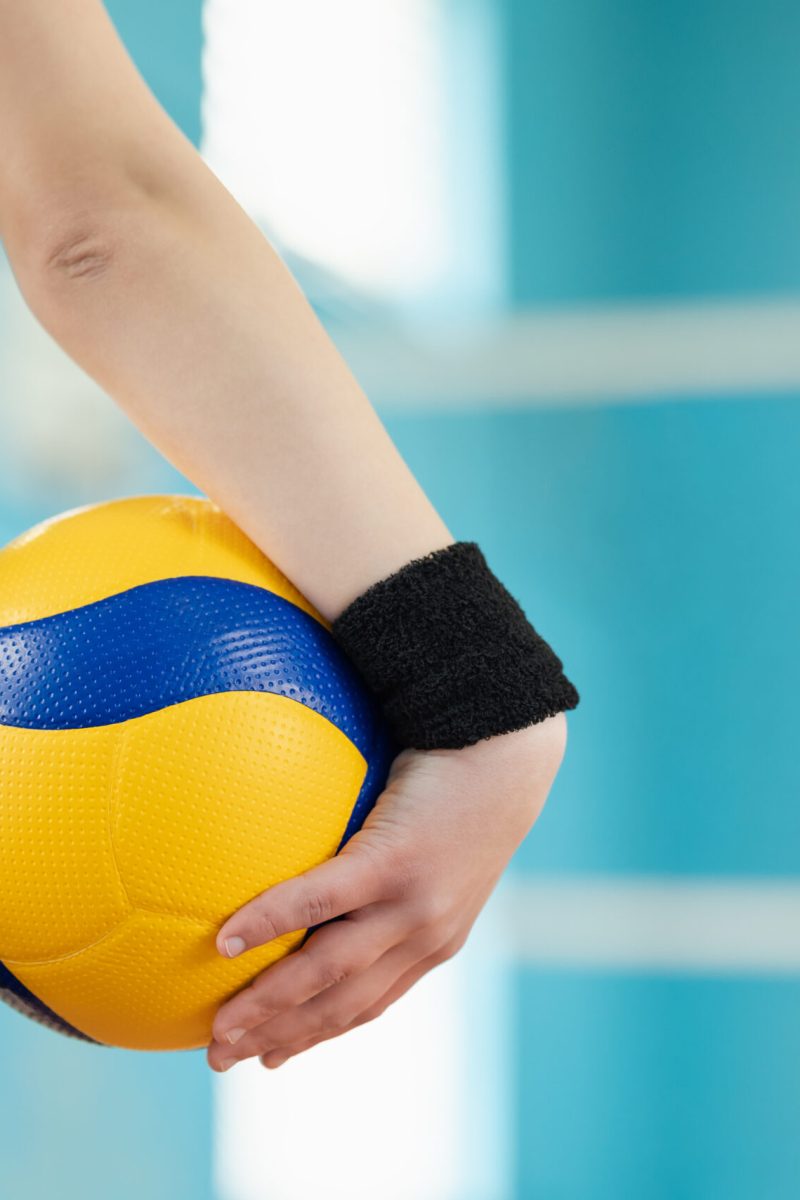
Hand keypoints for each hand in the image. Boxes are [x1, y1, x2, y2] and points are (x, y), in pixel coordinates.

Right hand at [206, 713, 567, 1071]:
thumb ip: (382, 865)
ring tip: (219, 1027)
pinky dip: (271, 922)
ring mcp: (411, 904)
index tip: (269, 1058)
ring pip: (329, 971)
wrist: (510, 752)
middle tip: (221, 1057)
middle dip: (279, 1038)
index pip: (366, 1004)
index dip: (315, 1034)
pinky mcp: (396, 862)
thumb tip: (318, 856)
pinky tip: (227, 940)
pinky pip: (320, 898)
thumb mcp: (429, 841)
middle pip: (341, 1004)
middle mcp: (424, 936)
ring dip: (269, 1007)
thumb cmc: (461, 783)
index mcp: (432, 940)